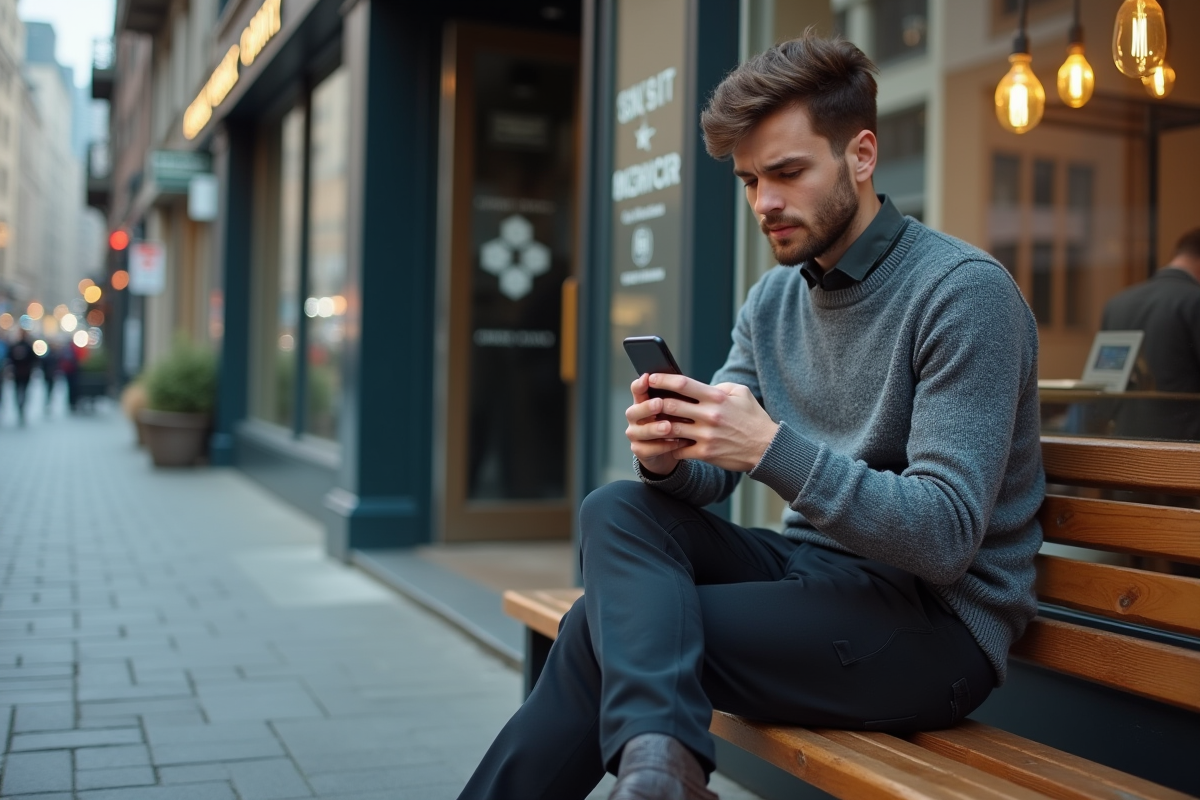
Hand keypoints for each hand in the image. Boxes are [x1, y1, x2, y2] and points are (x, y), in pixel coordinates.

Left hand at [625, 373, 778, 473]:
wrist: (767, 448)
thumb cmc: (753, 418)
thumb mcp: (741, 393)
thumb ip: (719, 387)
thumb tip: (699, 386)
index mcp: (716, 398)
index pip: (682, 384)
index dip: (662, 380)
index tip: (651, 378)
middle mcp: (710, 415)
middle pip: (670, 406)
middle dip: (654, 403)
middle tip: (645, 401)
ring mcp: (706, 435)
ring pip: (670, 429)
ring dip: (658, 425)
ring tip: (650, 422)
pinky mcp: (706, 453)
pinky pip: (679, 449)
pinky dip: (669, 446)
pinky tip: (664, 443)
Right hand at [625, 373, 689, 475]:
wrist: (674, 449)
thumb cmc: (678, 422)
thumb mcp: (680, 407)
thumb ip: (679, 397)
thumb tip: (693, 385)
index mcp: (643, 402)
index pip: (637, 390)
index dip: (640, 384)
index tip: (647, 378)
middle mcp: (636, 417)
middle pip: (633, 411)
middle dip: (646, 407)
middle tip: (659, 404)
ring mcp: (636, 434)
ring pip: (639, 432)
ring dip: (654, 428)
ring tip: (668, 427)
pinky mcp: (640, 451)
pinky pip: (647, 449)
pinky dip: (662, 446)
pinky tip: (676, 442)